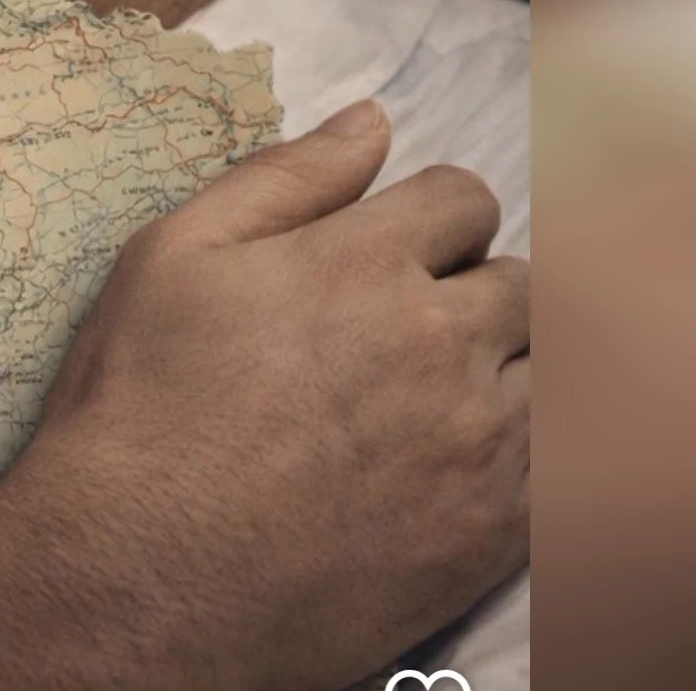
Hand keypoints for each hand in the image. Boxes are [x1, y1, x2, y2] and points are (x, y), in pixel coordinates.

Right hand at [0, 98, 528, 690]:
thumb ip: (285, 177)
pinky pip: (559, 472)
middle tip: (406, 342)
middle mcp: (439, 341)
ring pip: (551, 376)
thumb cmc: (136, 408)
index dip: (430, 221)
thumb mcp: (176, 256)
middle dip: (474, 295)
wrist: (137, 576)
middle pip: (522, 283)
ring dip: (505, 377)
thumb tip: (372, 119)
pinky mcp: (491, 535)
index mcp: (364, 261)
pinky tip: (457, 474)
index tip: (395, 259)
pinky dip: (525, 462)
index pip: (464, 198)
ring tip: (432, 413)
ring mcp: (476, 444)